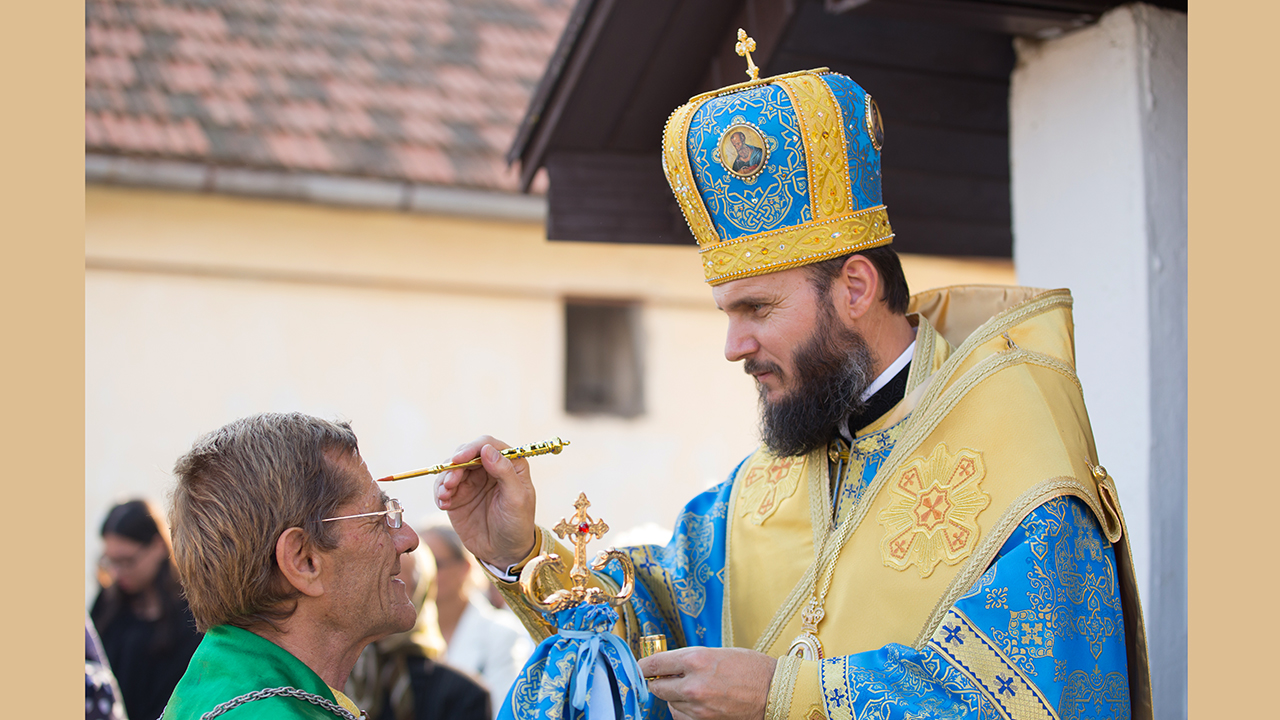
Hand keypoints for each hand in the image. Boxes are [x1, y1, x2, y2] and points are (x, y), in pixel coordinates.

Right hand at [433, 436, 536, 568]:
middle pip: (465, 454)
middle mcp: (489, 468)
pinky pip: (442, 487)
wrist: (504, 553)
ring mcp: (472, 482)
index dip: (472, 448)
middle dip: (454, 465)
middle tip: (450, 482)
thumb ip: (505, 472)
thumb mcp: (517, 499)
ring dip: (444, 478)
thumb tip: (487, 449)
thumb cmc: (517, 524)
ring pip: (451, 468)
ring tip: (446, 495)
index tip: (459, 459)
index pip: (487, 445)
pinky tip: (443, 504)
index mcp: (509, 464)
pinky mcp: (458, 496)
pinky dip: (439, 492)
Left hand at [638, 647, 776, 719]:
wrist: (775, 692)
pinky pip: (681, 717)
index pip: (654, 664)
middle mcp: (694, 684)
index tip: (641, 667)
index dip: (643, 666)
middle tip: (666, 678)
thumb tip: (667, 665)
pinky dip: (684, 711)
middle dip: (658, 683)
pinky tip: (696, 703)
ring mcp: (699, 707)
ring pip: (669, 704)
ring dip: (673, 698)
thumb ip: (690, 659)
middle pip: (657, 687)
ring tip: (691, 690)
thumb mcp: (717, 653)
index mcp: (696, 659)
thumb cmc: (750, 668)